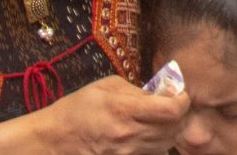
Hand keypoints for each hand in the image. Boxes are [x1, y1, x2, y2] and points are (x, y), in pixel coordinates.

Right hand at [26, 75, 189, 153]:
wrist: (54, 140)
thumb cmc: (78, 108)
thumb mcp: (106, 87)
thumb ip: (136, 90)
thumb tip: (161, 93)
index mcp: (124, 111)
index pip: (172, 110)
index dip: (182, 100)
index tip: (178, 94)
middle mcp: (130, 136)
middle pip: (174, 129)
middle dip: (179, 115)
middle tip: (171, 105)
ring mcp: (128, 154)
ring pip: (167, 145)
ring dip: (170, 130)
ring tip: (159, 119)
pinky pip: (153, 154)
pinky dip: (158, 144)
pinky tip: (148, 134)